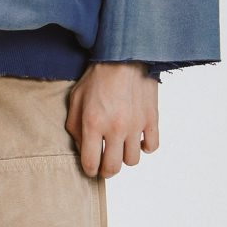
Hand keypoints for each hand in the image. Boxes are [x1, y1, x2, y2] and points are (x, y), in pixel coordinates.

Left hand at [65, 63, 159, 178]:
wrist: (124, 56)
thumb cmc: (97, 77)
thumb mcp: (76, 99)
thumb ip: (75, 127)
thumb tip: (82, 148)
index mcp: (92, 123)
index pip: (91, 163)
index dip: (89, 170)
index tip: (90, 168)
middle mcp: (115, 128)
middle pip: (112, 168)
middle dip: (106, 171)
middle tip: (105, 164)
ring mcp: (135, 125)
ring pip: (132, 160)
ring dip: (125, 157)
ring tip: (120, 147)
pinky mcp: (151, 119)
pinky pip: (152, 147)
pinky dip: (144, 147)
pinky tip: (137, 139)